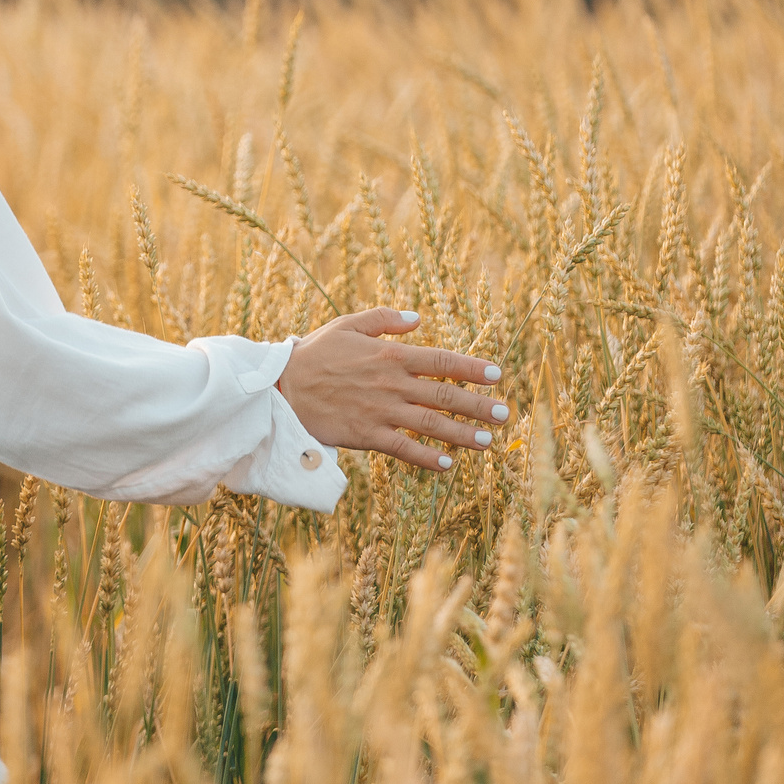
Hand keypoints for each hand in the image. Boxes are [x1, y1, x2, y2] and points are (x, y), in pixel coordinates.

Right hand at [275, 308, 507, 472]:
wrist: (279, 388)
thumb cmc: (313, 354)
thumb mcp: (346, 325)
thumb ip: (383, 320)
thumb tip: (417, 319)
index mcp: (389, 356)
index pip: (442, 361)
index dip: (472, 368)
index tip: (496, 375)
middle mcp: (391, 385)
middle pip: (445, 396)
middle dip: (478, 406)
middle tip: (503, 413)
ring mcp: (380, 412)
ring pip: (432, 425)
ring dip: (463, 434)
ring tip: (488, 441)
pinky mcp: (366, 436)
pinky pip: (404, 449)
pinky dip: (428, 458)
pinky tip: (448, 464)